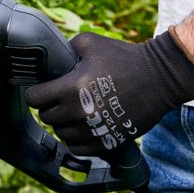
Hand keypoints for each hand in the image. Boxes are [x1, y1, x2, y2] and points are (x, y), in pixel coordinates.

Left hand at [25, 30, 193, 156]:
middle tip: (57, 98)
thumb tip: (50, 55)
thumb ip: (64, 48)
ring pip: (60, 134)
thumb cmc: (124, 58)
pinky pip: (77, 149)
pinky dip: (75, 139)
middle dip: (48, 106)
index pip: (34, 99)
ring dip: (62, 123)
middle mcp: (79, 112)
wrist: (159, 79)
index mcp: (71, 88)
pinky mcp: (108, 142)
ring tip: (70, 111)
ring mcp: (94, 130)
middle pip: (46, 117)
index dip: (34, 93)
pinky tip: (80, 127)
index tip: (39, 90)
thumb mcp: (89, 43)